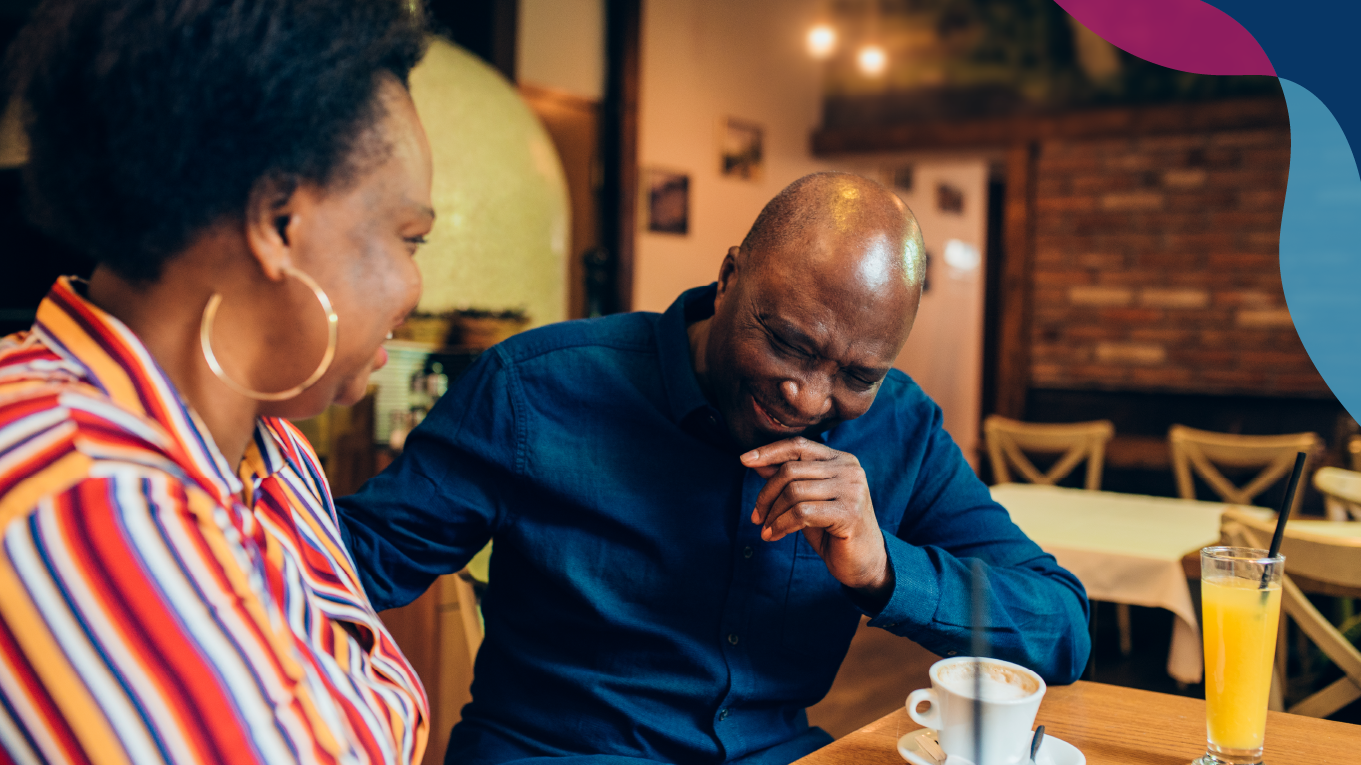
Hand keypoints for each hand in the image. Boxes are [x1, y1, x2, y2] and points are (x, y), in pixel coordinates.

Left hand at [742, 437, 892, 598]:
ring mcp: (852, 490)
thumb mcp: (806, 500)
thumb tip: (755, 462)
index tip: (744, 460)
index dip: (769, 451)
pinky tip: (774, 535)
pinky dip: (781, 525)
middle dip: (766, 495)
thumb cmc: (832, 529)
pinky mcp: (849, 513)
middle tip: (756, 517)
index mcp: (841, 460)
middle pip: (791, 470)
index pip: (799, 446)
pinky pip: (801, 513)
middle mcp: (849, 469)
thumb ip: (787, 480)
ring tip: (766, 530)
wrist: (863, 562)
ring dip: (772, 514)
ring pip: (793, 492)